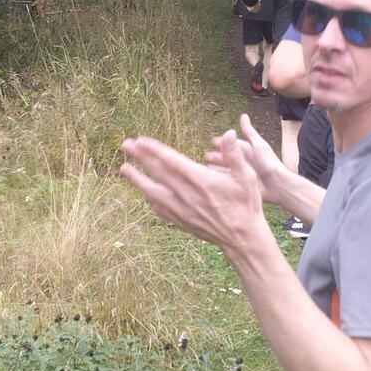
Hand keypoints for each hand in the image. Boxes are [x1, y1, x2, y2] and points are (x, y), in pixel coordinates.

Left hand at [121, 134, 267, 251]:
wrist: (242, 238)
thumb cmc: (246, 204)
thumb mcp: (246, 177)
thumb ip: (235, 154)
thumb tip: (228, 133)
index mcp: (202, 181)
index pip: (173, 162)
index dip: (155, 150)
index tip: (140, 141)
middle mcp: (188, 195)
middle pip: (159, 173)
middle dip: (141, 158)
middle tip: (126, 145)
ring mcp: (182, 210)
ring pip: (154, 192)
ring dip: (138, 180)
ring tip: (124, 169)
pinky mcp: (181, 221)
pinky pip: (160, 208)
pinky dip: (149, 198)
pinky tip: (144, 191)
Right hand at [206, 114, 289, 205]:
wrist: (277, 186)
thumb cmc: (269, 163)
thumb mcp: (257, 145)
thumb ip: (249, 132)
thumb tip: (243, 115)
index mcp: (249, 151)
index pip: (233, 145)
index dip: (222, 143)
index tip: (212, 142)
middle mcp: (245, 162)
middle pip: (228, 157)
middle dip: (217, 155)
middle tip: (206, 155)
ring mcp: (243, 174)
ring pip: (227, 169)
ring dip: (217, 167)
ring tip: (206, 167)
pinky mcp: (243, 186)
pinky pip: (229, 182)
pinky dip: (221, 179)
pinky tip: (213, 180)